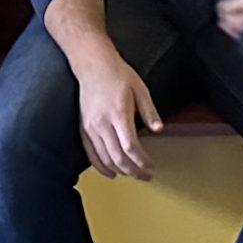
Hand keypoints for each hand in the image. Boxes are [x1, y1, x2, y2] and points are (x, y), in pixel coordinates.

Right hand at [76, 50, 162, 179]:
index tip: (151, 167)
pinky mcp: (83, 129)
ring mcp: (90, 128)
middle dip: (133, 171)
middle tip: (145, 176)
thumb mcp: (140, 89)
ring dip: (120, 171)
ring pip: (104, 158)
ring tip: (133, 175)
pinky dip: (101, 166)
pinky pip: (91, 154)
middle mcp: (102, 124)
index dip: (141, 161)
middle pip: (118, 157)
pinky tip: (111, 173)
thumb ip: (149, 111)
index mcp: (118, 114)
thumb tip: (159, 129)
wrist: (93, 65)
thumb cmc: (118, 74)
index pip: (130, 147)